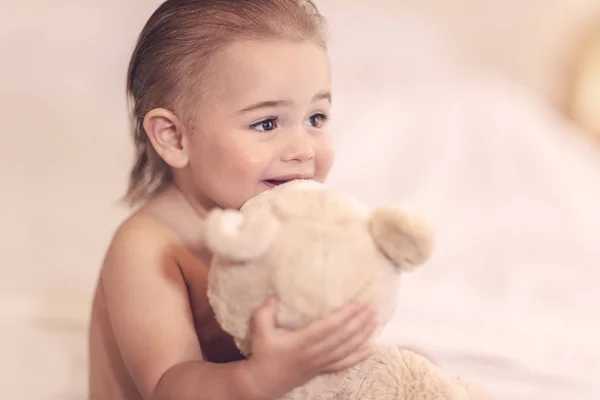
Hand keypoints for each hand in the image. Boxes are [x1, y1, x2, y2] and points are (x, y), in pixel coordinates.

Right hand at [241, 298, 376, 398]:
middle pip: (342, 337)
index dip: (343, 316)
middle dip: (359, 322)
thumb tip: (273, 298)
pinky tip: (371, 350)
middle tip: (372, 307)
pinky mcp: (322, 369)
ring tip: (375, 320)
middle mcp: (315, 353)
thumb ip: (264, 313)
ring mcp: (320, 363)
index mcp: (301, 342)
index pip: (328, 327)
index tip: (356, 303)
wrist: (264, 383)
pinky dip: (358, 357)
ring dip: (362, 334)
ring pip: (347, 349)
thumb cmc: (263, 354)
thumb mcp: (259, 331)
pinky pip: (344, 363)